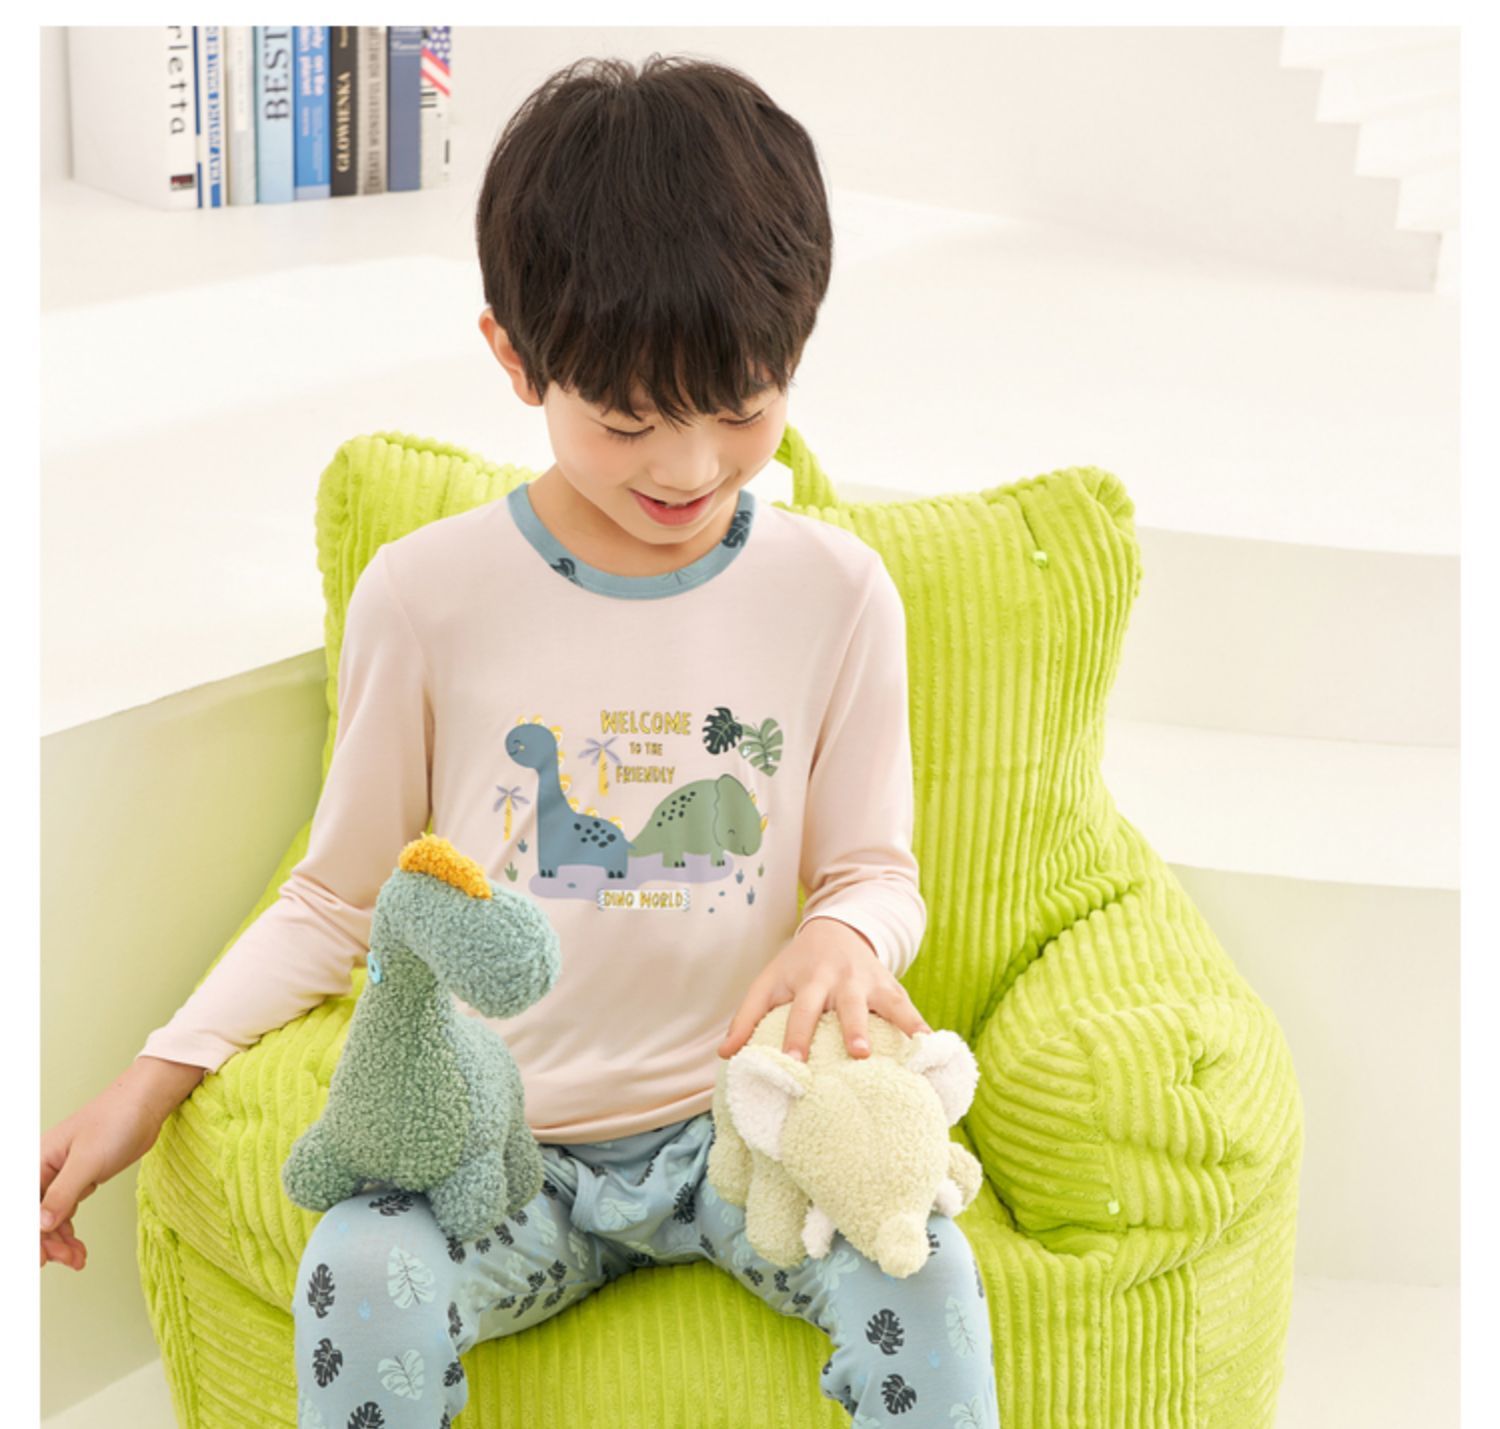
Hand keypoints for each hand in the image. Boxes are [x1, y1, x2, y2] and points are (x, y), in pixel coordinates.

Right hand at [40, 1072, 174, 1270]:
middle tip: (66, 1259)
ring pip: (50, 1219)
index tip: (40, 1260)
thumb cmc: (116, 1120)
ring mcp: (61, 1176)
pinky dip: (70, 1232)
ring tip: (78, 1259)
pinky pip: (65, 1212)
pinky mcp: (79, 1179)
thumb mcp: (87, 1161)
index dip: (29, 1236)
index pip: (24, 1209)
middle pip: (34, 1217)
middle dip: (47, 1242)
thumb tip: (40, 1225)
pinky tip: (78, 1248)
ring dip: (60, 1242)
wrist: (146, 1104)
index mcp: (35, 1162)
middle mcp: (43, 1171)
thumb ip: (62, 1194)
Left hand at [717, 917, 931, 1063]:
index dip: (796, 1035)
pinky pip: (909, 1008)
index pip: (801, 1010)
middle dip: (854, 1028)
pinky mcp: (892, 987)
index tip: (793, 1061)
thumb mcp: (768, 982)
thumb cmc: (796, 965)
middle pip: (848, 1005)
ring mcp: (871, 981)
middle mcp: (842, 980)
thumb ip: (746, 1017)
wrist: (837, 929)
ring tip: (912, 1049)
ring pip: (886, 1003)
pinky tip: (933, 1048)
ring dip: (899, 1024)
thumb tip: (725, 1055)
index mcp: (809, 980)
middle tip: (859, 1053)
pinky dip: (921, 1026)